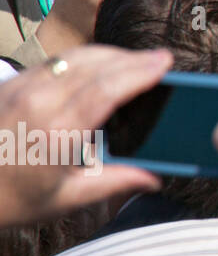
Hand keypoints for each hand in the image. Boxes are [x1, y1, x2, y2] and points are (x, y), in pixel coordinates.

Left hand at [0, 45, 168, 226]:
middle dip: (131, 59)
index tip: (164, 62)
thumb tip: (153, 178)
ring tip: (134, 62)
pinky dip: (83, 60)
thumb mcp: (63, 199)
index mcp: (56, 133)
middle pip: (95, 64)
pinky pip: (55, 63)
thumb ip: (113, 182)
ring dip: (109, 55)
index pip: (106, 89)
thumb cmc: (8, 200)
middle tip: (159, 60)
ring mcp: (20, 90)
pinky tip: (98, 68)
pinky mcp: (9, 86)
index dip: (139, 72)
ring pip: (74, 57)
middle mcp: (37, 104)